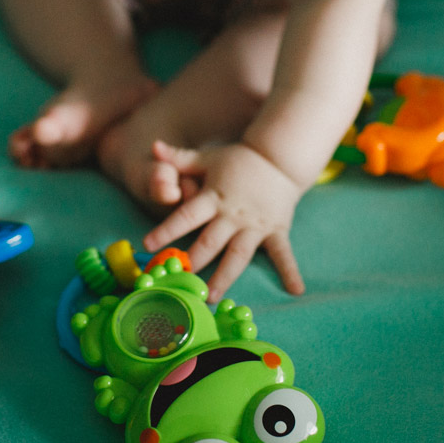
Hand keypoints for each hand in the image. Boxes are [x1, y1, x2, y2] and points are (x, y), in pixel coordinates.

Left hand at [143, 140, 305, 302]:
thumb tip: (154, 145)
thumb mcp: (208, 157)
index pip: (186, 216)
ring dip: (225, 278)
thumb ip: (180, 158)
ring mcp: (256, 225)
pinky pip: (283, 254)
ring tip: (211, 297)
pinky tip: (295, 290)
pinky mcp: (276, 230)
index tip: (148, 245)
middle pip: (210, 242)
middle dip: (193, 262)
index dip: (167, 230)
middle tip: (178, 283)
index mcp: (214, 197)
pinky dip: (289, 271)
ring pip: (238, 256)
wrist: (280, 158)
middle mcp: (233, 215)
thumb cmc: (239, 160)